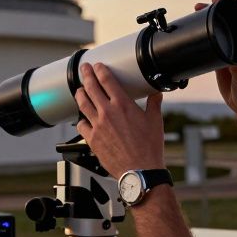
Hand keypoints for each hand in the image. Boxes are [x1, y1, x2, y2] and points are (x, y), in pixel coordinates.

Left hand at [74, 63, 164, 178]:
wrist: (139, 170)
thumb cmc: (149, 148)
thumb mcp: (155, 121)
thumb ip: (154, 103)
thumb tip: (157, 93)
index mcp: (123, 105)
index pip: (107, 80)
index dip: (100, 70)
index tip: (97, 66)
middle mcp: (108, 113)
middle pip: (91, 88)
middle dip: (86, 75)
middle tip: (84, 69)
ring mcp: (98, 126)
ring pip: (82, 103)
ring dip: (80, 93)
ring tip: (79, 89)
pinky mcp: (92, 139)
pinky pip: (81, 124)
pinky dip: (81, 119)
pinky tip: (83, 117)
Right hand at [197, 0, 236, 114]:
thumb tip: (227, 59)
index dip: (229, 6)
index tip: (216, 0)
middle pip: (227, 21)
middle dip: (214, 11)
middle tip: (199, 6)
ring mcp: (231, 50)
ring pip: (218, 31)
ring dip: (207, 22)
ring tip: (194, 14)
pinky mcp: (221, 59)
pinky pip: (211, 44)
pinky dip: (203, 37)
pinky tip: (193, 34)